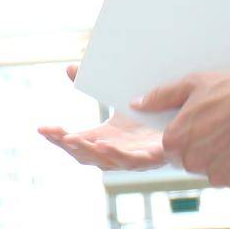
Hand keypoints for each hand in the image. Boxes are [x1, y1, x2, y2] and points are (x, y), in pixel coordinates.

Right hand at [38, 64, 166, 170]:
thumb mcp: (117, 93)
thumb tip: (68, 68)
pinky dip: (118, 154)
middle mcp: (118, 151)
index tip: (42, 128)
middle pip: (87, 155)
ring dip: (89, 151)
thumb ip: (93, 83)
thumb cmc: (152, 108)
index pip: (76, 142)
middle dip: (68, 145)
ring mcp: (136, 157)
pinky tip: (105, 145)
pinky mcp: (155, 157)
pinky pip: (135, 160)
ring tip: (74, 139)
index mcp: (106, 138)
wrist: (187, 112)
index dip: (58, 138)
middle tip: (54, 133)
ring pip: (107, 160)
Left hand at [150, 68, 229, 194]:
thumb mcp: (194, 83)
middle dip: (205, 149)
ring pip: (217, 174)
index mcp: (177, 142)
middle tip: (225, 127)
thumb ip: (161, 97)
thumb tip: (138, 104)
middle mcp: (195, 165)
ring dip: (225, 161)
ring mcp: (222, 178)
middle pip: (194, 163)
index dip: (188, 134)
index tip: (204, 122)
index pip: (172, 147)